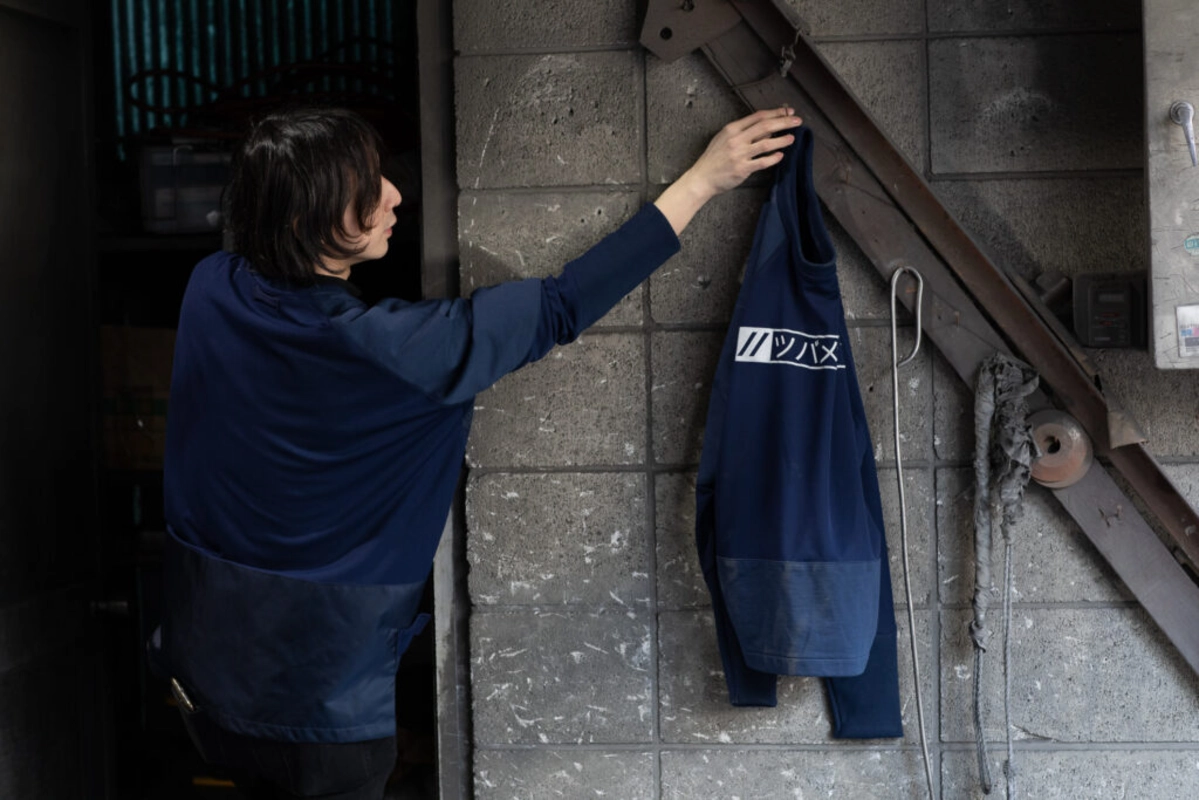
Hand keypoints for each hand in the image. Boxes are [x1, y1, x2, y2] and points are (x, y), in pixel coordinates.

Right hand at [654, 107, 802, 234]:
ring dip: (781, 140)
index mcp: (732, 129)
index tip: (787, 111)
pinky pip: (762, 162)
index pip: (758, 117)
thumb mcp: (724, 138)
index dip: (775, 112)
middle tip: (797, 121)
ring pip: (766, 144)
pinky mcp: (742, 169)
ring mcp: (739, 154)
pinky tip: (780, 155)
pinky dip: (773, 158)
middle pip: (765, 126)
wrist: (702, 178)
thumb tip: (766, 127)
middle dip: (783, 122)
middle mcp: (736, 139)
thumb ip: (742, 132)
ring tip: (792, 138)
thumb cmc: (714, 158)